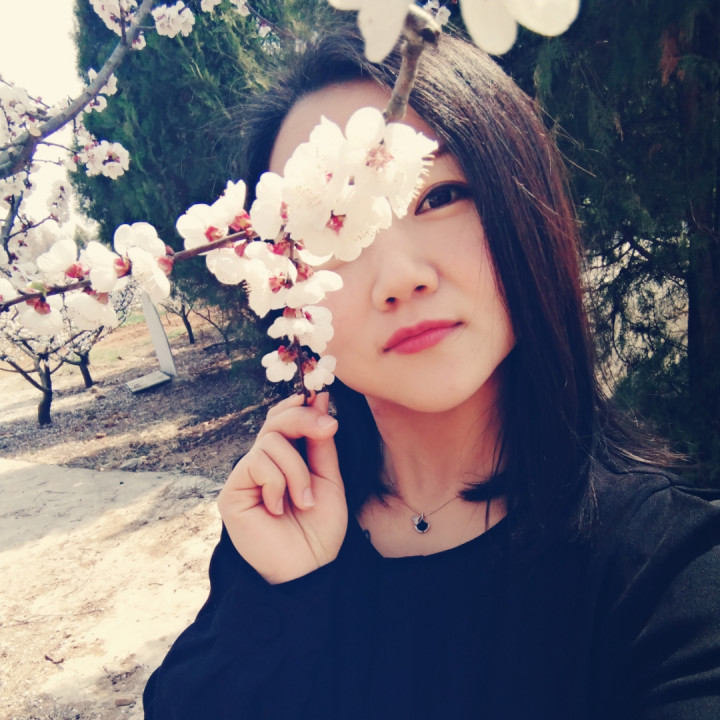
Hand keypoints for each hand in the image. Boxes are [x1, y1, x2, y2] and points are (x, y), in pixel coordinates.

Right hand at [217, 392, 346, 583]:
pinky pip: (257, 463)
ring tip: (304, 501)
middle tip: (328, 428)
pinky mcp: (232, 492)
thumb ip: (321, 443)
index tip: (323, 398)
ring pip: (270, 442)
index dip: (300, 405)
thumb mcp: (329, 479)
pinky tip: (278, 509)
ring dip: (297, 470)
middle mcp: (263, 463)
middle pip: (274, 420)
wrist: (309, 569)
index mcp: (286, 458)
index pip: (283, 418)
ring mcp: (246, 476)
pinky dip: (278, 483)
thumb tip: (319, 399)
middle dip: (303, 419)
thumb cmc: (320, 529)